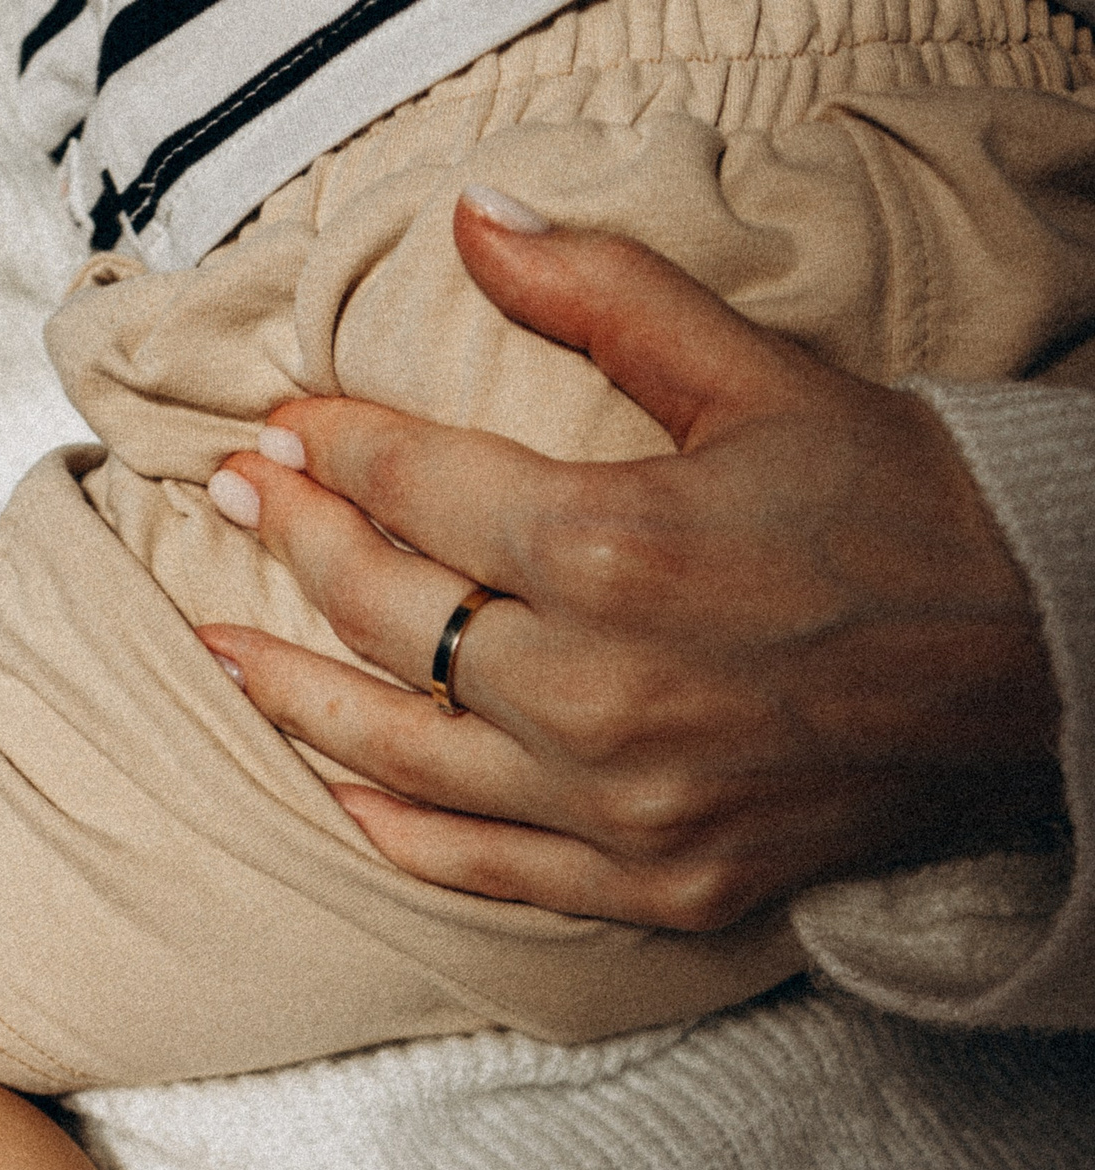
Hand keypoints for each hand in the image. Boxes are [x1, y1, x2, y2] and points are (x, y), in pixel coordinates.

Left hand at [199, 190, 1062, 930]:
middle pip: (388, 619)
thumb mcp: (765, 379)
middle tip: (237, 504)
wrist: (1036, 671)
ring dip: (295, 695)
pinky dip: (397, 831)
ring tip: (220, 649)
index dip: (336, 452)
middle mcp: (595, 695)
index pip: (420, 493)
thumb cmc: (907, 514)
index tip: (283, 432)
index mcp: (618, 551)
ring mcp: (618, 807)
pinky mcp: (649, 885)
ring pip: (402, 754)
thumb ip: (608, 299)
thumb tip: (478, 220)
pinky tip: (337, 789)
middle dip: (296, 547)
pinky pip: (481, 869)